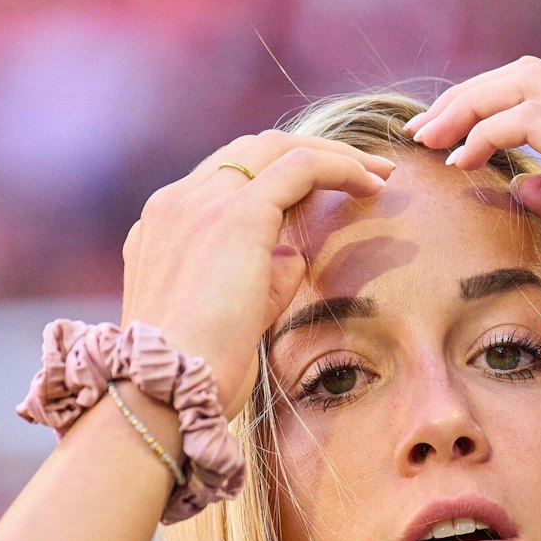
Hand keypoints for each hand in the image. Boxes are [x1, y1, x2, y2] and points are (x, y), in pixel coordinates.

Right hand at [119, 131, 396, 418]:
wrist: (166, 392)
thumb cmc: (199, 374)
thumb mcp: (231, 318)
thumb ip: (260, 278)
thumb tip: (293, 253)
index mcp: (163, 229)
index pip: (225, 180)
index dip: (278, 178)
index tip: (323, 194)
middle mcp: (175, 205)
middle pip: (249, 152)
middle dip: (309, 154)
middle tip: (364, 172)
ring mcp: (201, 204)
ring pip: (274, 149)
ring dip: (332, 155)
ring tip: (377, 174)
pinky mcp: (236, 216)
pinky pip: (300, 168)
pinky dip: (340, 167)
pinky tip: (372, 184)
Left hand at [405, 58, 540, 364]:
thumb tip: (525, 185)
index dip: (493, 107)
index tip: (453, 141)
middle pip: (528, 73)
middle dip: (469, 96)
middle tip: (426, 132)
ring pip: (522, 83)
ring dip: (466, 107)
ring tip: (430, 141)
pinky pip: (528, 119)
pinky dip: (486, 132)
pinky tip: (462, 162)